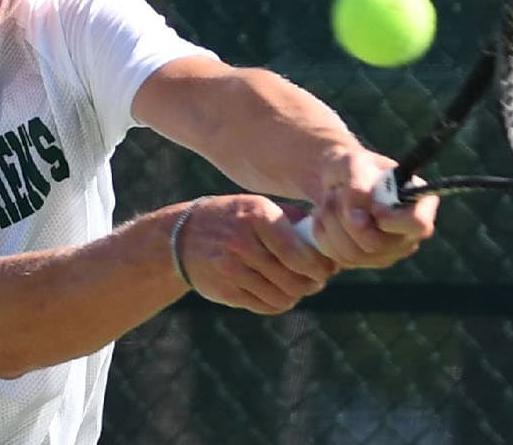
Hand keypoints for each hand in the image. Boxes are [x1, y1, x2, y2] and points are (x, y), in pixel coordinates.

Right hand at [175, 195, 338, 313]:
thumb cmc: (232, 218)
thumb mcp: (257, 206)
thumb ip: (292, 219)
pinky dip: (278, 303)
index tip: (329, 268)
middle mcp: (242, 243)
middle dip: (312, 283)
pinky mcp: (225, 291)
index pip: (298, 253)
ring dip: (297, 295)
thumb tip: (328, 241)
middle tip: (317, 280)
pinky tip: (279, 292)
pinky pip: (265, 306)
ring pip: (282, 297)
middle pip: (293, 279)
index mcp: (257, 217)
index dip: (320, 266)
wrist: (182, 236)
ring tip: (299, 286)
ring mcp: (231, 269)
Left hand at [302, 148, 438, 268]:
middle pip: (377, 244)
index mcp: (420, 205)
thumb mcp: (355, 163)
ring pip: (354, 255)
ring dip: (331, 224)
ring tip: (329, 201)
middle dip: (346, 218)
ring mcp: (389, 252)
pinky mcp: (366, 262)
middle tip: (336, 194)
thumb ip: (359, 183)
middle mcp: (409, 234)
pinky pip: (340, 259)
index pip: (419, 224)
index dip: (392, 220)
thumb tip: (357, 216)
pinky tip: (324, 217)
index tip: (372, 206)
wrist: (339, 181)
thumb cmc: (355, 168)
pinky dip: (324, 236)